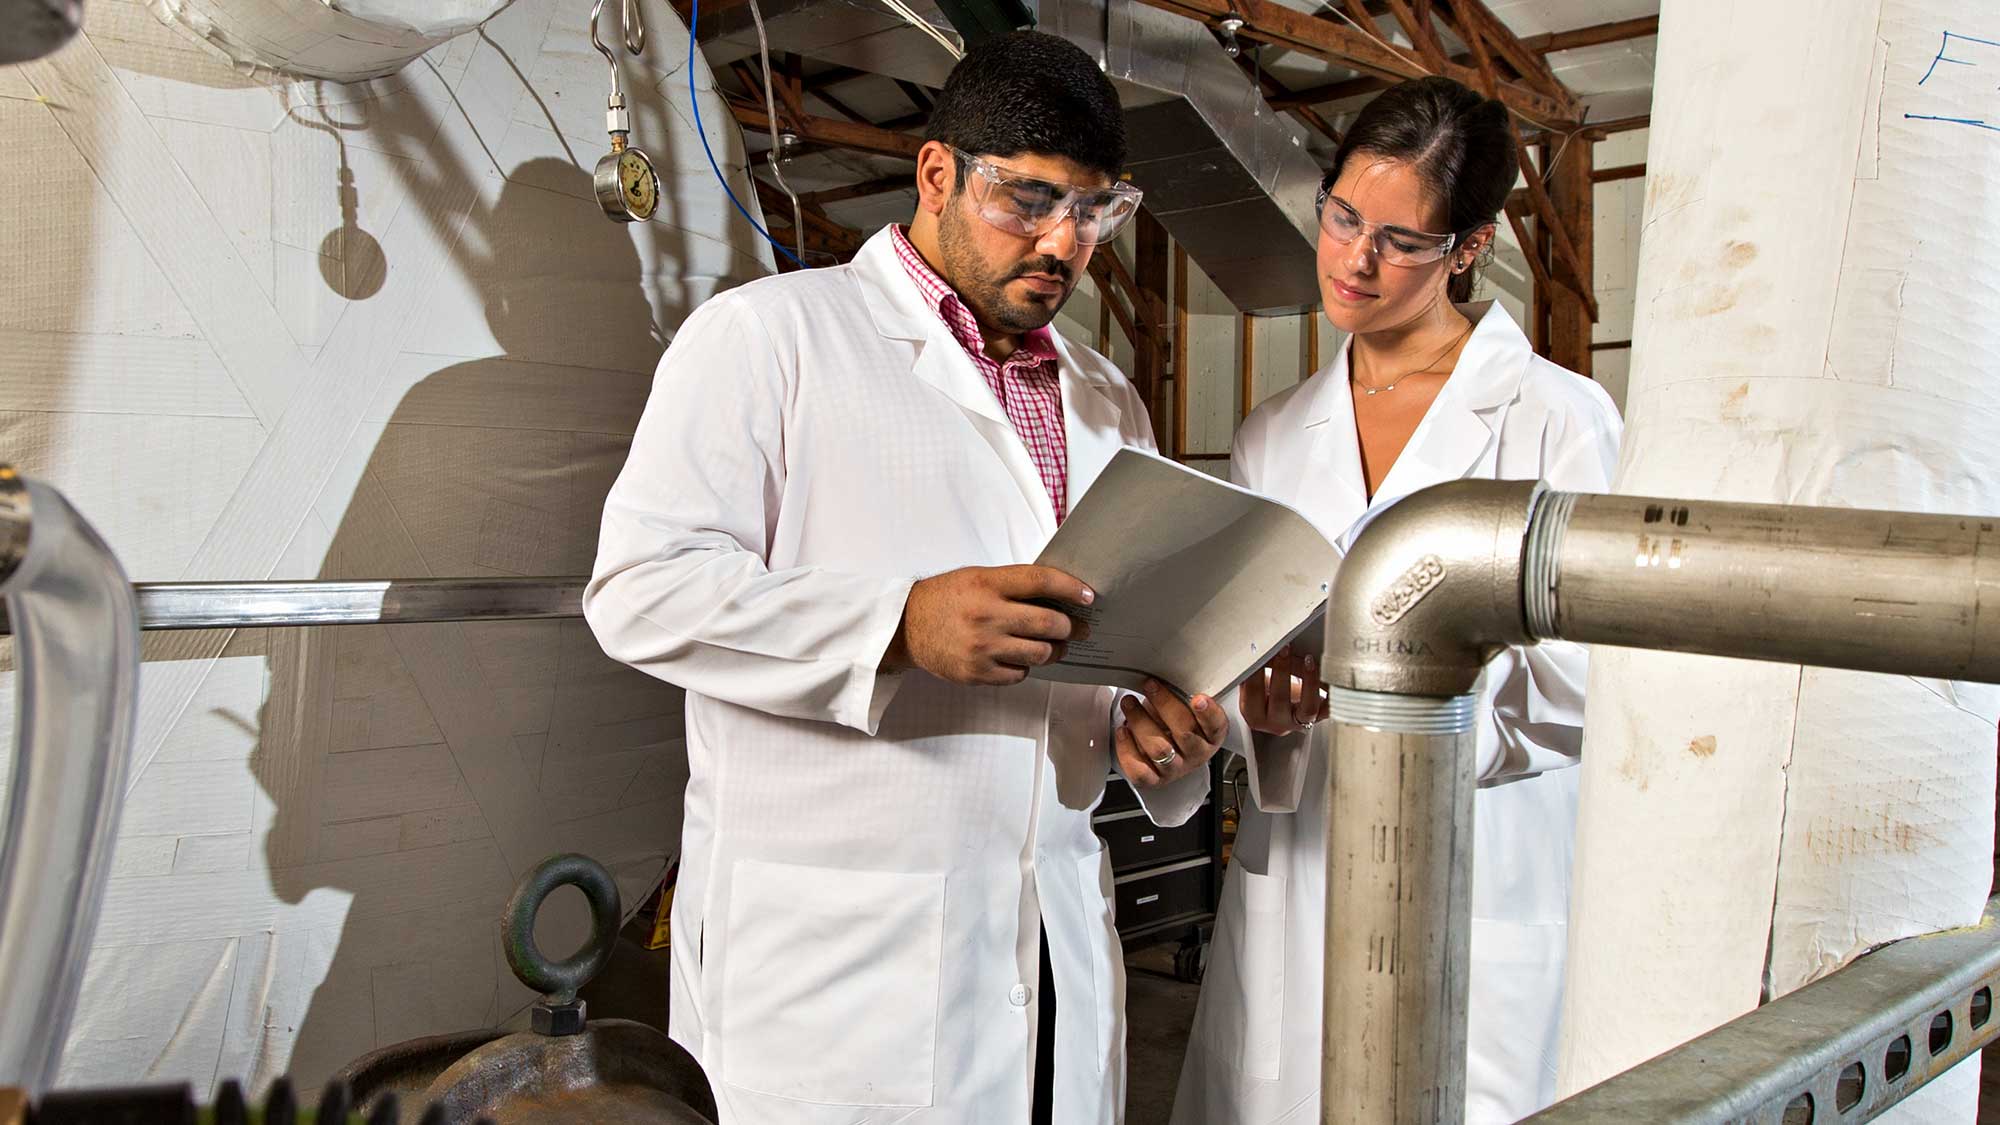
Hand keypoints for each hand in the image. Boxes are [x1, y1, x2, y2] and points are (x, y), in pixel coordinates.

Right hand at [883, 565, 1092, 685]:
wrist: (906, 628)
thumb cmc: (946, 599)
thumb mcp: (976, 578)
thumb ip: (1012, 584)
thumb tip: (1058, 594)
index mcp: (987, 584)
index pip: (1041, 582)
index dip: (1072, 588)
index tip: (1089, 596)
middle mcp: (986, 615)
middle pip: (1049, 623)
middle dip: (1071, 627)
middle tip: (1077, 628)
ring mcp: (982, 648)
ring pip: (1040, 653)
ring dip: (1055, 650)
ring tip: (1056, 646)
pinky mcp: (978, 673)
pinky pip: (1020, 674)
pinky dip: (1027, 667)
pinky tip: (1022, 658)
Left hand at [1116, 678, 1225, 787]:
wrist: (1163, 746)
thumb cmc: (1174, 720)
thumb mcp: (1184, 704)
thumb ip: (1183, 692)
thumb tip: (1169, 669)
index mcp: (1211, 735)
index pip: (1216, 725)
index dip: (1208, 713)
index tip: (1198, 698)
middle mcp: (1196, 753)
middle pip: (1184, 733)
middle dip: (1164, 705)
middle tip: (1150, 685)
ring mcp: (1175, 769)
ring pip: (1159, 749)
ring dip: (1141, 722)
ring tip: (1129, 703)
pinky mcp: (1154, 779)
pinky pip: (1140, 771)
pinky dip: (1128, 749)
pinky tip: (1123, 731)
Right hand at [1239, 645, 1326, 735]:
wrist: (1283, 709)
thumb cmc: (1265, 691)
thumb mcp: (1255, 682)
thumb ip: (1255, 668)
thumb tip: (1258, 646)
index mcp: (1254, 714)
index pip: (1253, 692)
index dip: (1257, 670)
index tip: (1260, 650)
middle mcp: (1276, 723)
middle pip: (1279, 699)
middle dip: (1282, 670)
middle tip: (1284, 649)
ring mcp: (1299, 722)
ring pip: (1308, 708)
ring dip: (1309, 681)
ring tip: (1308, 660)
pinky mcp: (1319, 718)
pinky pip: (1330, 710)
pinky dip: (1334, 695)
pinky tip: (1334, 678)